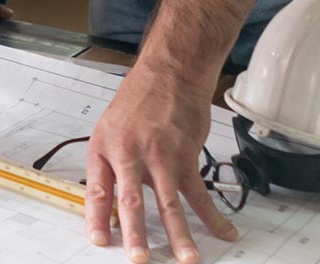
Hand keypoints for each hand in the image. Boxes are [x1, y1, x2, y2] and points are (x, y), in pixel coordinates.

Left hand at [85, 63, 238, 262]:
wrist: (169, 73)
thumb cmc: (139, 100)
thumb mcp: (110, 129)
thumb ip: (110, 166)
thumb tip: (110, 204)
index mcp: (105, 148)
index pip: (97, 189)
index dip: (96, 217)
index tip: (99, 240)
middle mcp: (130, 153)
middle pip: (131, 200)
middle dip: (135, 234)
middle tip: (139, 259)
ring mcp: (160, 155)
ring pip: (169, 202)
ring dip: (180, 234)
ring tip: (186, 258)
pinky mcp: (185, 155)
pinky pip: (199, 191)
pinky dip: (212, 214)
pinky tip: (222, 230)